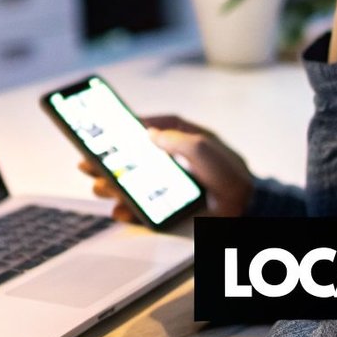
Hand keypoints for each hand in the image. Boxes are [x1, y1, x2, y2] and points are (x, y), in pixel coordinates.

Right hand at [77, 114, 253, 222]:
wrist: (248, 211)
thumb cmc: (231, 175)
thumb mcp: (202, 147)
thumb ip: (175, 138)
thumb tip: (149, 133)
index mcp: (188, 141)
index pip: (156, 128)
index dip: (132, 126)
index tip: (110, 125)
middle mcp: (178, 163)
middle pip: (136, 160)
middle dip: (110, 162)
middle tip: (88, 162)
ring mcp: (174, 188)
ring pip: (134, 185)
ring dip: (112, 186)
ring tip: (99, 186)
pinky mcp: (172, 210)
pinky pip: (143, 210)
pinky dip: (127, 210)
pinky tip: (117, 210)